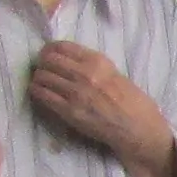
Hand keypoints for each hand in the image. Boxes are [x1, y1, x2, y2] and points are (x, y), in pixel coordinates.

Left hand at [27, 40, 176, 176]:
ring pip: (42, 76)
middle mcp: (85, 73)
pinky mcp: (69, 111)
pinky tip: (39, 93)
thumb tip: (73, 64)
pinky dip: (36, 92)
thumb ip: (95, 68)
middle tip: (42, 70)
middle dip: (41, 64)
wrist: (140, 130)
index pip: (62, 46)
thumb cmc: (135, 104)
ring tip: (41, 83)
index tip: (47, 55)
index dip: (49, 49)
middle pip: (48, 59)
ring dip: (38, 79)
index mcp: (98, 61)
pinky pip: (42, 95)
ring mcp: (76, 92)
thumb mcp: (117, 75)